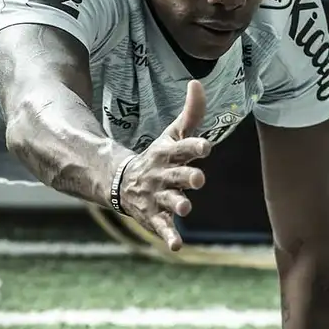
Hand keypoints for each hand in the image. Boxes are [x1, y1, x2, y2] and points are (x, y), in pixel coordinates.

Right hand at [118, 79, 210, 250]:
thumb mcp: (172, 134)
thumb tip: (197, 82)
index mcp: (167, 154)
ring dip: (177, 203)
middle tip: (199, 179)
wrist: (121, 182)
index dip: (194, 147)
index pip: (182, 148)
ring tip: (186, 206)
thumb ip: (190, 112)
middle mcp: (162, 175)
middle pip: (177, 175)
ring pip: (169, 201)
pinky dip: (169, 237)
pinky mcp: (154, 216)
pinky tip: (177, 246)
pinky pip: (162, 227)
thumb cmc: (158, 157)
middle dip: (187, 177)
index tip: (206, 146)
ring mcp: (157, 196)